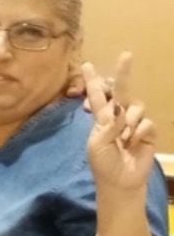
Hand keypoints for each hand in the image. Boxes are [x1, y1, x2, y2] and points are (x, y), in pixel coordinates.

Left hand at [84, 53, 157, 191]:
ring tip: (123, 139)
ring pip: (135, 107)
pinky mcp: (148, 132)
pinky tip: (134, 143)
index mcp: (101, 118)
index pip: (97, 95)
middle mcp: (118, 116)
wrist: (120, 181)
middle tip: (126, 54)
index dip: (92, 80)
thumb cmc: (103, 163)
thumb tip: (120, 110)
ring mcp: (134, 123)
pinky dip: (138, 132)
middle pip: (121, 91)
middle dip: (123, 73)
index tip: (86, 64)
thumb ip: (107, 125)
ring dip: (128, 122)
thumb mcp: (97, 143)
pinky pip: (146, 123)